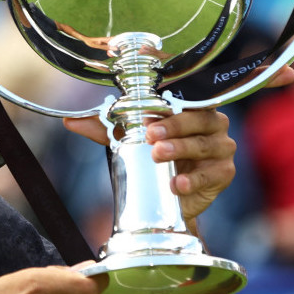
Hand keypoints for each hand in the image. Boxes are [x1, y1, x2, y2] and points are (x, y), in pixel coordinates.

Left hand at [62, 109, 235, 221]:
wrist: (167, 198)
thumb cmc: (153, 159)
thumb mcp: (127, 140)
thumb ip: (104, 128)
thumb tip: (70, 121)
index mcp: (190, 107)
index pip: (185, 95)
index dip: (170, 101)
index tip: (149, 108)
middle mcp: (211, 123)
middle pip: (198, 118)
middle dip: (174, 126)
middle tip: (151, 136)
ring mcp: (221, 148)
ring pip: (204, 144)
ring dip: (181, 148)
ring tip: (157, 155)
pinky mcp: (223, 173)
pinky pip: (212, 174)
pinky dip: (193, 179)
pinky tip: (176, 184)